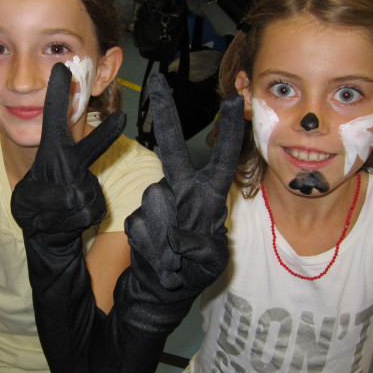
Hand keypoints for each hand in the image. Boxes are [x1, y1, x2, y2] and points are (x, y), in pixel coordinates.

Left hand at [11, 63, 125, 249]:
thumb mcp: (24, 201)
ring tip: (48, 215)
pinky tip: (61, 223)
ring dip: (55, 212)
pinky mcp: (97, 204)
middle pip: (89, 148)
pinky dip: (65, 223)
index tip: (61, 68)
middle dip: (104, 135)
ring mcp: (87, 183)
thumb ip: (41, 195)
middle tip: (121, 119)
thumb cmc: (34, 207)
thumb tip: (74, 196)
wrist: (49, 233)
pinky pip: (82, 213)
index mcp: (54, 151)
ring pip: (76, 196)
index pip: (54, 119)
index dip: (58, 94)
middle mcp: (73, 162)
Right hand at [125, 73, 243, 297]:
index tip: (235, 100)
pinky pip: (141, 227)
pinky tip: (159, 263)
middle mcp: (182, 192)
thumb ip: (202, 244)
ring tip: (175, 260)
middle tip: (157, 81)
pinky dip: (151, 250)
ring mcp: (157, 204)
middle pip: (173, 149)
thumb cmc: (193, 273)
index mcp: (209, 197)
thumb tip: (178, 232)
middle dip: (166, 114)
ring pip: (154, 201)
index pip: (221, 160)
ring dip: (165, 235)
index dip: (229, 132)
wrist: (159, 292)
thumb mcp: (211, 263)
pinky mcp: (138, 220)